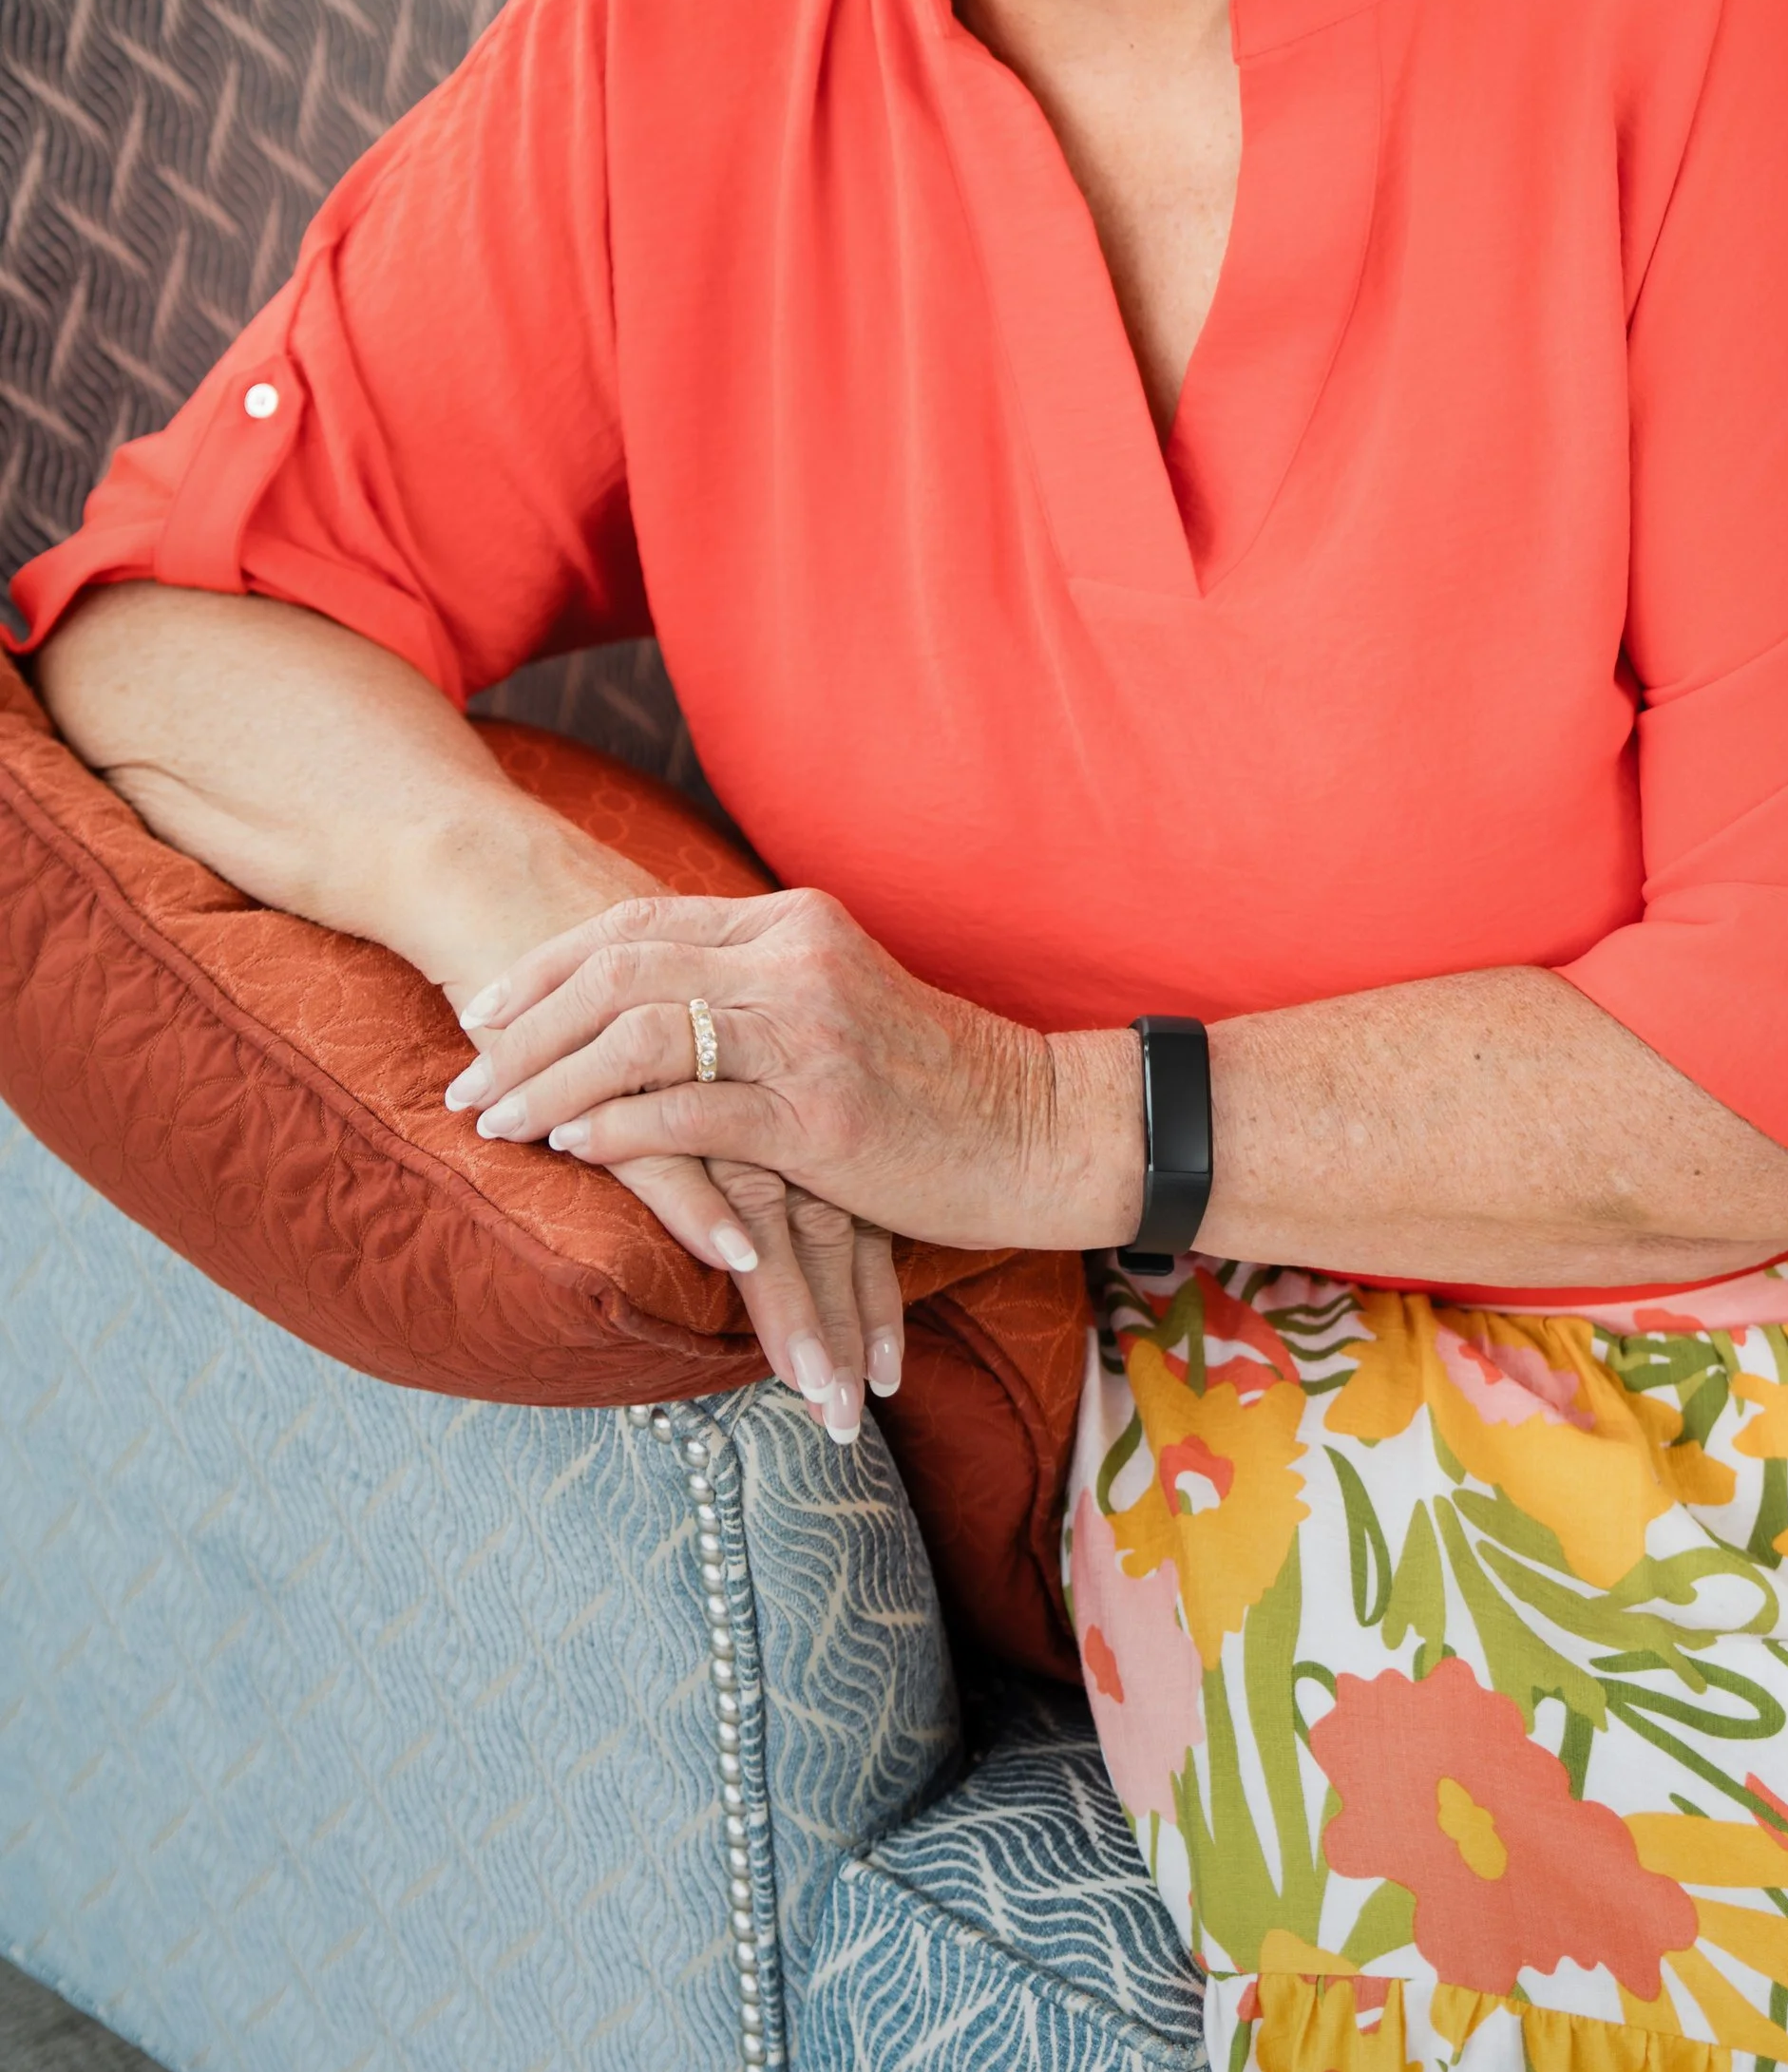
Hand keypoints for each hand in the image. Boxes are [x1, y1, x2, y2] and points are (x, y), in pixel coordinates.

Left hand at [443, 882, 1138, 1263]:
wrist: (1040, 1127)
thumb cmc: (936, 1080)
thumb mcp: (839, 1001)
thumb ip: (756, 986)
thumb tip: (656, 1003)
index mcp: (791, 923)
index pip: (638, 922)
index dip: (548, 965)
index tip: (484, 1010)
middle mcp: (793, 960)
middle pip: (620, 969)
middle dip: (525, 1026)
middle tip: (462, 1077)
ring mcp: (807, 1034)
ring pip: (639, 1036)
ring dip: (549, 1081)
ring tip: (494, 1121)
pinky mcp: (819, 1116)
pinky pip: (690, 1112)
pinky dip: (618, 1128)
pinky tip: (573, 1149)